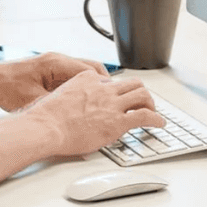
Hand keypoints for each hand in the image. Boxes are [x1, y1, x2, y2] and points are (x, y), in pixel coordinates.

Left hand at [0, 52, 109, 110]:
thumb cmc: (7, 88)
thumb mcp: (35, 101)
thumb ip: (58, 105)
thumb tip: (78, 117)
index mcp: (56, 64)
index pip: (91, 71)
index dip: (104, 86)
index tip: (112, 99)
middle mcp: (57, 60)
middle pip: (91, 69)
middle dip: (103, 85)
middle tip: (112, 102)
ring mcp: (54, 65)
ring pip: (83, 73)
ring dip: (92, 87)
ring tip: (101, 104)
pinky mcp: (50, 71)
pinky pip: (72, 77)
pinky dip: (81, 88)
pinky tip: (83, 103)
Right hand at [25, 69, 164, 157]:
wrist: (47, 127)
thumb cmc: (47, 117)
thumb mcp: (60, 97)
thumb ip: (72, 97)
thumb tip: (73, 110)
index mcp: (87, 79)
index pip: (110, 81)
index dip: (117, 92)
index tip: (119, 99)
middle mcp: (102, 88)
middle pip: (131, 83)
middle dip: (140, 93)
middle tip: (143, 103)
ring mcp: (111, 103)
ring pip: (142, 94)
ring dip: (150, 103)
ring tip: (153, 112)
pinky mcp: (118, 121)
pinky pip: (145, 115)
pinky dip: (156, 119)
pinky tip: (159, 124)